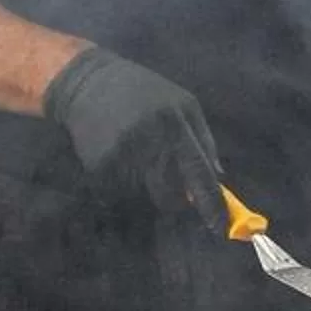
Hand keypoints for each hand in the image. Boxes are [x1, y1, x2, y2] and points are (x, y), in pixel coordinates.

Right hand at [43, 47, 228, 236]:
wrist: (89, 82)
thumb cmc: (144, 93)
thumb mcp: (182, 104)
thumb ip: (203, 140)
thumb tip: (217, 178)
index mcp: (175, 123)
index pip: (199, 172)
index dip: (211, 204)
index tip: (221, 228)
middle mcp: (149, 140)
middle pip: (170, 194)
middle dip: (173, 198)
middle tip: (165, 180)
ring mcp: (122, 154)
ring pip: (144, 193)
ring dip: (144, 181)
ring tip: (134, 148)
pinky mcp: (99, 164)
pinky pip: (118, 188)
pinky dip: (121, 178)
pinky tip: (116, 150)